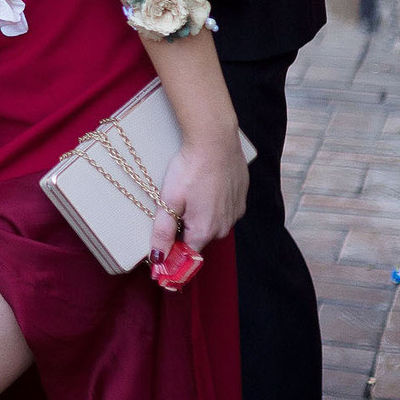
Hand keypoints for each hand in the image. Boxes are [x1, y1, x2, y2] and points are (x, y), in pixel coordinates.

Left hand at [153, 133, 247, 263]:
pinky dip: (214, 202)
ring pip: (214, 222)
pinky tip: (205, 186)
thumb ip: (163, 232)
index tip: (165, 245)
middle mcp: (225, 226)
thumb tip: (158, 258)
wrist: (215, 141)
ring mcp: (236, 212)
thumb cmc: (190, 169)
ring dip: (201, 215)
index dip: (175, 252)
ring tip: (190, 192)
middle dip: (186, 229)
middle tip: (174, 207)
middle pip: (200, 238)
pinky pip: (225, 208)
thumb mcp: (170, 201)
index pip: (189, 254)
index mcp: (205, 230)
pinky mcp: (242, 197)